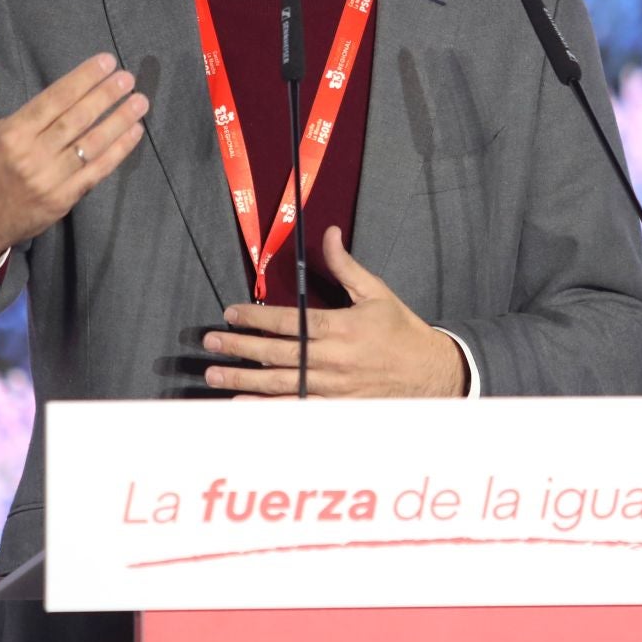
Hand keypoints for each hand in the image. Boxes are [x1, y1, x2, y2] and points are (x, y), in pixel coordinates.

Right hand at [0, 49, 148, 267]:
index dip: (83, 78)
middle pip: (77, 119)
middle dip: (106, 96)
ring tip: (140, 101)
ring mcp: (49, 180)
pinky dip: (118, 152)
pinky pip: (95, 172)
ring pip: (91, 145)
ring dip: (119, 121)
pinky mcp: (62, 201)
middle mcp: (32, 156)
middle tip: (128, 77)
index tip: (106, 61)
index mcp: (12, 133)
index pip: (55, 99)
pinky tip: (134, 133)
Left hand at [201, 226, 467, 397]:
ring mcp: (333, 387)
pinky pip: (296, 407)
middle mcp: (333, 359)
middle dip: (239, 347)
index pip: (288, 321)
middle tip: (210, 344)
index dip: (256, 317)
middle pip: (276, 354)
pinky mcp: (336, 407)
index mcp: (341, 327)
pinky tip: (242, 403)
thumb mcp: (376, 292)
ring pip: (280, 383)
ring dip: (244, 379)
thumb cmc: (401, 331)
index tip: (230, 313)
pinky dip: (266, 407)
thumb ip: (346, 266)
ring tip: (215, 374)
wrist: (431, 374)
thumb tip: (329, 234)